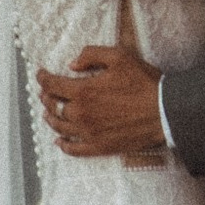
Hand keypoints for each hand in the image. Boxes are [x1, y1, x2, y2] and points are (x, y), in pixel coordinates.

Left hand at [39, 45, 167, 162]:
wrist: (164, 112)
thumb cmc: (144, 83)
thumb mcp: (119, 57)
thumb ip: (92, 55)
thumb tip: (72, 64)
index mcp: (83, 91)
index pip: (52, 85)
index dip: (42, 78)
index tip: (41, 74)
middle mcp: (81, 114)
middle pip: (53, 106)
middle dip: (46, 97)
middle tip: (44, 93)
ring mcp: (89, 133)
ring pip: (60, 127)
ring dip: (51, 118)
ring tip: (48, 113)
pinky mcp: (100, 147)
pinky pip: (74, 149)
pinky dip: (64, 145)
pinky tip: (60, 141)